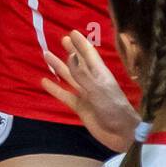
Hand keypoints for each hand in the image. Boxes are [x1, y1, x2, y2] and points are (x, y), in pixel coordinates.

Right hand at [40, 31, 137, 152]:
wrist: (121, 134)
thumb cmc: (113, 108)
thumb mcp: (98, 89)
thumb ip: (82, 74)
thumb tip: (70, 56)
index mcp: (100, 74)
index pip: (89, 54)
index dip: (81, 44)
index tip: (72, 32)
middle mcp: (92, 81)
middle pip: (78, 63)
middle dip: (71, 51)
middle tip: (62, 39)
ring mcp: (85, 94)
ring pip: (69, 77)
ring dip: (59, 66)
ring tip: (46, 55)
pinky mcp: (80, 107)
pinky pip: (65, 95)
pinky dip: (55, 88)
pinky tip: (45, 82)